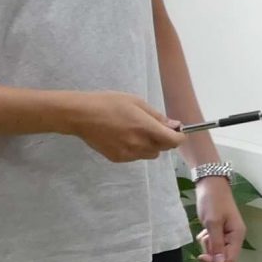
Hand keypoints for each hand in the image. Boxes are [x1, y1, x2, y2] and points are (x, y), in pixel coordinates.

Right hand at [64, 93, 185, 162]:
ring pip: (150, 154)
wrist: (82, 116)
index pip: (173, 141)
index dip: (179, 136)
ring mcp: (128, 154)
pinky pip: (136, 157)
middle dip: (164, 139)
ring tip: (136, 131)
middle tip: (154, 127)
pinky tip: (124, 137)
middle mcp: (139, 144)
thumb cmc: (109, 103)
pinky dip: (136, 149)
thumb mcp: (137, 102)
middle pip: (163, 148)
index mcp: (146, 128)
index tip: (177, 130)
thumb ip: (157, 116)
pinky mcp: (117, 159)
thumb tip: (174, 125)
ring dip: (150, 145)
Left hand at [195, 175, 246, 261]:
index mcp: (237, 235)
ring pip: (217, 251)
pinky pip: (214, 243)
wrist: (210, 184)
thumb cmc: (212, 201)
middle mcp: (235, 237)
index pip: (229, 260)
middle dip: (210, 252)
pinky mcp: (221, 231)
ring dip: (208, 245)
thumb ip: (216, 243)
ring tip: (204, 231)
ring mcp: (228, 234)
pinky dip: (207, 240)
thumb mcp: (212, 223)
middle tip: (204, 237)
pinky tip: (204, 230)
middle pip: (223, 257)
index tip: (201, 255)